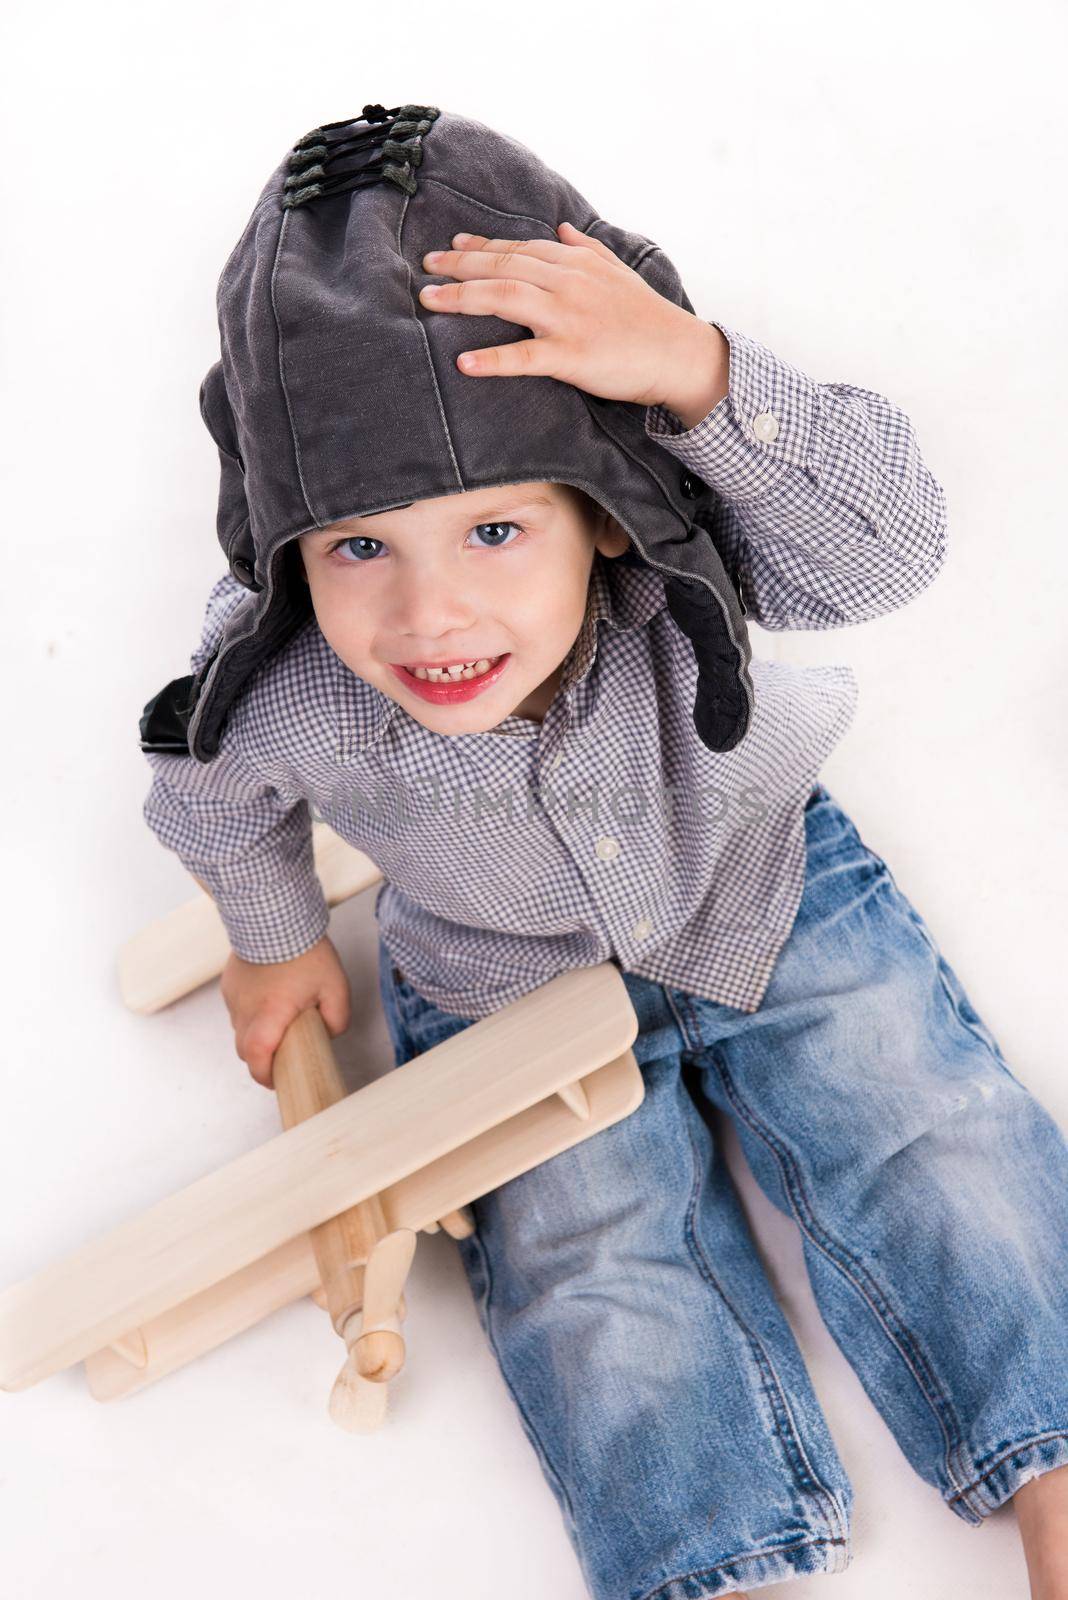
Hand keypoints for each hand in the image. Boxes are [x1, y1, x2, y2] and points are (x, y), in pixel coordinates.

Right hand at [219, 934, 351, 1089]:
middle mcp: (245, 1009)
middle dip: (262, 1059)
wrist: (276, 915)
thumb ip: (338, 1019)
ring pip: (239, 1030)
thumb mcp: (336, 987)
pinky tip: (269, 999)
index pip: (257, 1058)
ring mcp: (234, 996)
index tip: (277, 1080)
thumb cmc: (305, 951)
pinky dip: (250, 1013)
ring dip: (256, 1034)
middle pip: (245, 1050)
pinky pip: (237, 1009)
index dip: (265, 1076)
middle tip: (283, 1056)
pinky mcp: (228, 983)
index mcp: (270, 1014)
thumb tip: (330, 1034)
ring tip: (279, 1022)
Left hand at [417, 223, 728, 425]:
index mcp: (574, 263)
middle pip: (502, 266)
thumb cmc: (647, 316)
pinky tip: (464, 363)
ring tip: (427, 302)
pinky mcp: (571, 355)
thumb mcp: (618, 271)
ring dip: (462, 298)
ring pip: (504, 298)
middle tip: (424, 269)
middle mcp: (566, 283)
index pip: (518, 248)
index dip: (480, 246)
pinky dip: (493, 360)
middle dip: (458, 266)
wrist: (677, 353)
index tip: (450, 247)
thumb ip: (586, 248)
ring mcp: (567, 317)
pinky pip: (524, 357)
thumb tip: (563, 228)